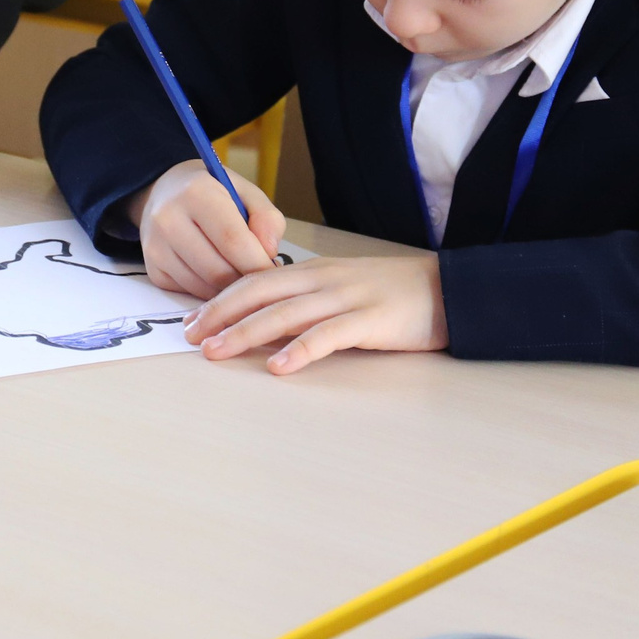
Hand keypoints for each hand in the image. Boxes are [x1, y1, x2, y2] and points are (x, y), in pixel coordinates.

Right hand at [126, 161, 284, 298]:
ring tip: (238, 273)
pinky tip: (216, 274)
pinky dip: (209, 290)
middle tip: (259, 276)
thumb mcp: (246, 192)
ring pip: (204, 286)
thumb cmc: (213, 192)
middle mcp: (168, 219)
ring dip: (228, 289)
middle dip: (245, 280)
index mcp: (196, 192)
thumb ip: (267, 218)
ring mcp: (155, 247)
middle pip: (218, 270)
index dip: (258, 263)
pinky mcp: (152, 269)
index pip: (232, 240)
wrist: (165, 192)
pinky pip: (189, 292)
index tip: (274, 272)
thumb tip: (269, 253)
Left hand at [182, 255, 447, 375]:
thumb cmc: (393, 294)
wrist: (448, 289)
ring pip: (285, 313)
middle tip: (190, 337)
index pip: (256, 280)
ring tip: (217, 351)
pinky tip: (279, 367)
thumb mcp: (343, 288)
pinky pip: (328, 335)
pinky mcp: (370, 321)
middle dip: (220, 314)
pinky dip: (300, 350)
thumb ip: (308, 301)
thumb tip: (266, 323)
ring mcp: (346, 299)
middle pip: (260, 292)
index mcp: (314, 271)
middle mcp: (324, 280)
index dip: (221, 299)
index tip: (193, 320)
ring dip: (246, 333)